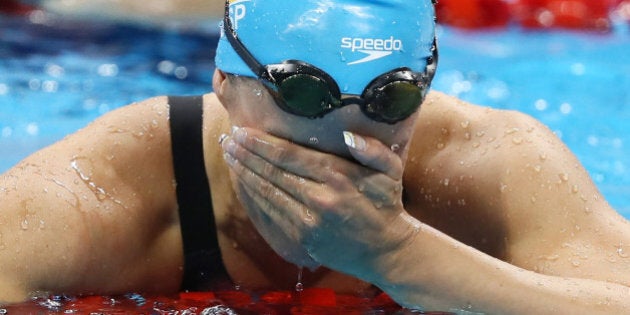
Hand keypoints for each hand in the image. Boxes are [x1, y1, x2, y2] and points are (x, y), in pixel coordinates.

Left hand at [221, 127, 421, 279]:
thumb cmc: (386, 205)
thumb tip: (348, 135)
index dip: (262, 143)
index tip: (243, 130)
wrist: (386, 251)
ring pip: (267, 191)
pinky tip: (243, 182)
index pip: (289, 155)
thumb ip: (373, 150)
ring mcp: (308, 221)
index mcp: (338, 176)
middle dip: (246, 154)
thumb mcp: (390, 171)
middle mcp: (319, 197)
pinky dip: (253, 196)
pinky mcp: (302, 238)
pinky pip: (270, 213)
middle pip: (272, 171)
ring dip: (244, 172)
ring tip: (229, 155)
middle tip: (228, 139)